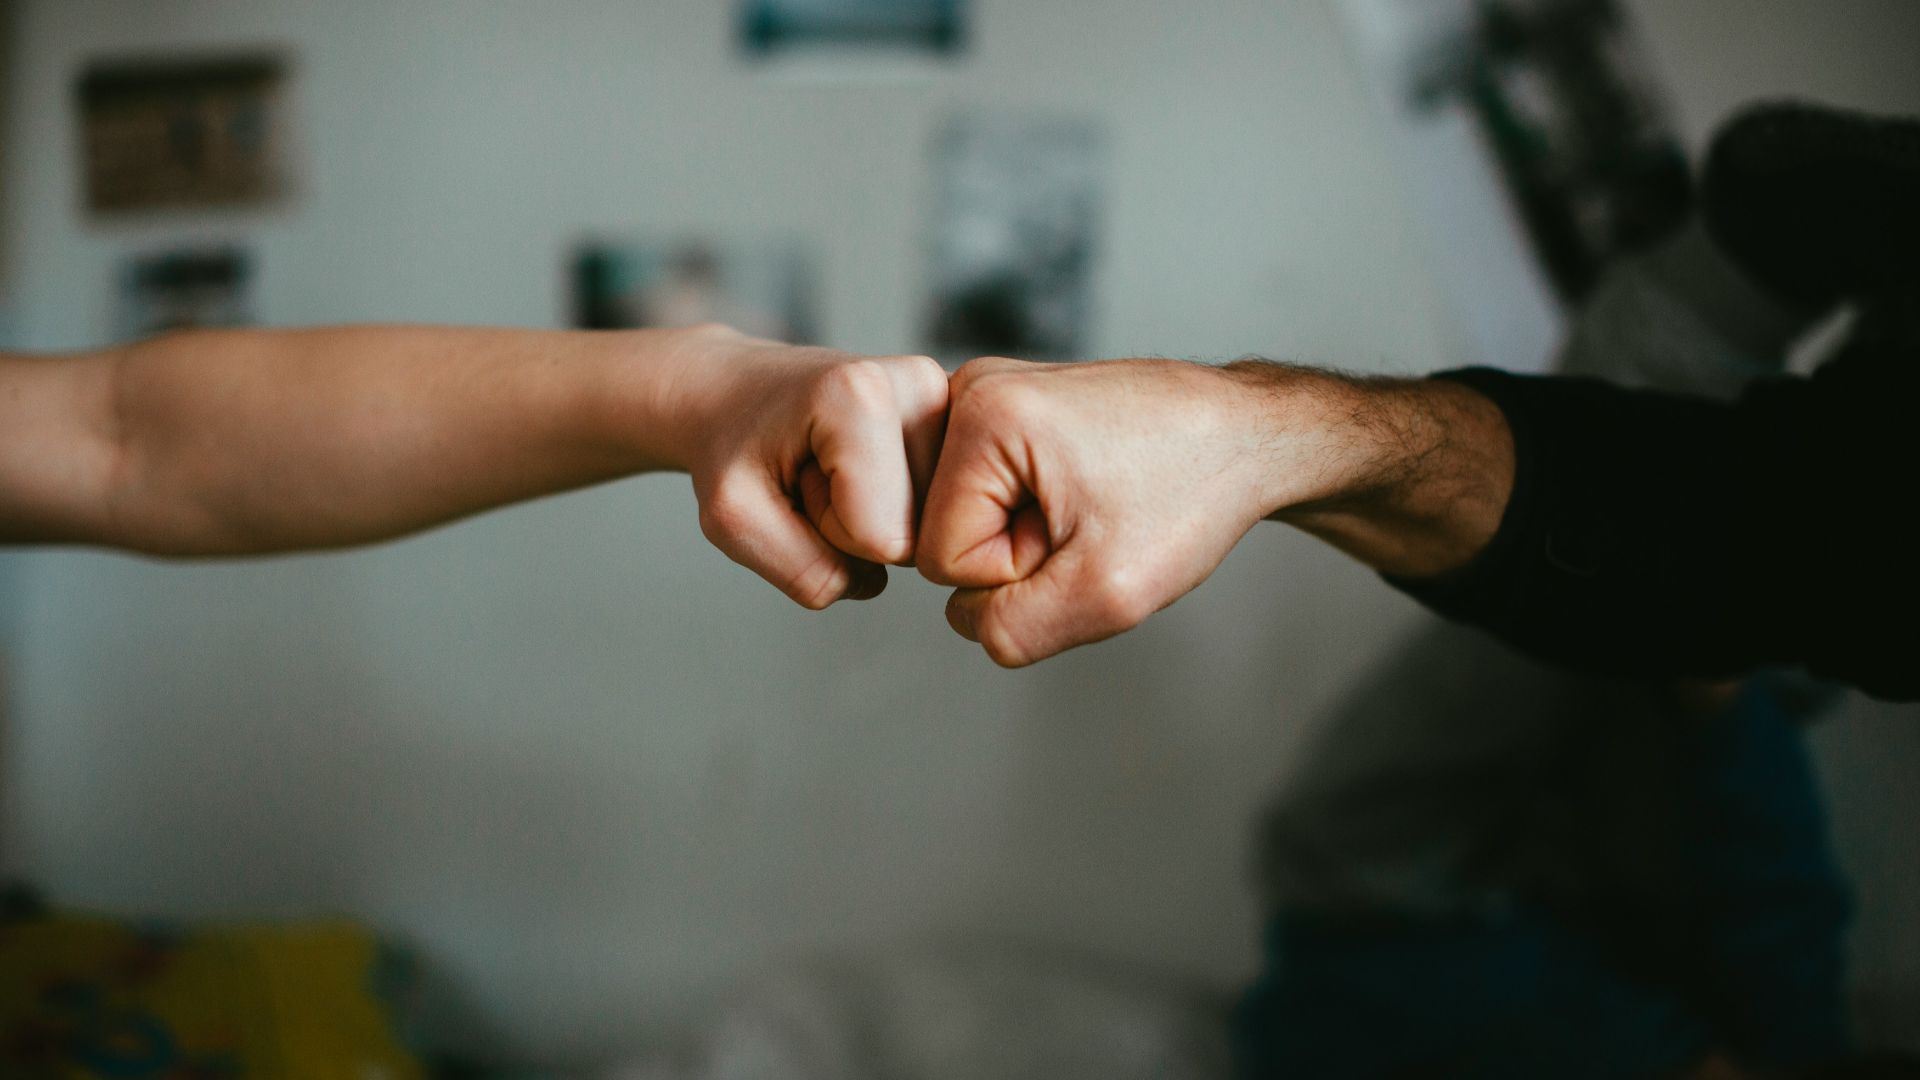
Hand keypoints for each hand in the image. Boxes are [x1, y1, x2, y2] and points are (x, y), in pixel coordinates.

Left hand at [653, 324, 948, 607]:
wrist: (730, 391)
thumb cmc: (728, 445)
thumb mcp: (733, 520)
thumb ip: (805, 571)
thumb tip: (874, 581)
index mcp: (861, 394)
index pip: (883, 539)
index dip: (829, 533)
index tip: (797, 482)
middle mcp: (919, 384)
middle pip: (916, 533)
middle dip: (855, 525)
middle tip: (812, 474)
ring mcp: (946, 397)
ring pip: (932, 524)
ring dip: (873, 515)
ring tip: (830, 466)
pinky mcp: (955, 415)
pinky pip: (939, 506)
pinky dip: (894, 503)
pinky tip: (862, 466)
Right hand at [914, 357, 1296, 665]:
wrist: (1248, 435)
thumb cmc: (1194, 491)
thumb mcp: (1107, 593)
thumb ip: (1012, 629)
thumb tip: (966, 619)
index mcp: (982, 414)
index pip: (942, 558)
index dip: (1017, 571)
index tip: (1084, 532)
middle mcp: (971, 388)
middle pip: (944, 533)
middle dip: (1019, 551)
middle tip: (1091, 519)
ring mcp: (987, 394)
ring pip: (966, 519)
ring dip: (1029, 534)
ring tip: (1091, 503)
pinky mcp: (1006, 409)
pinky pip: (988, 497)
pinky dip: (1034, 511)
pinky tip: (1084, 491)